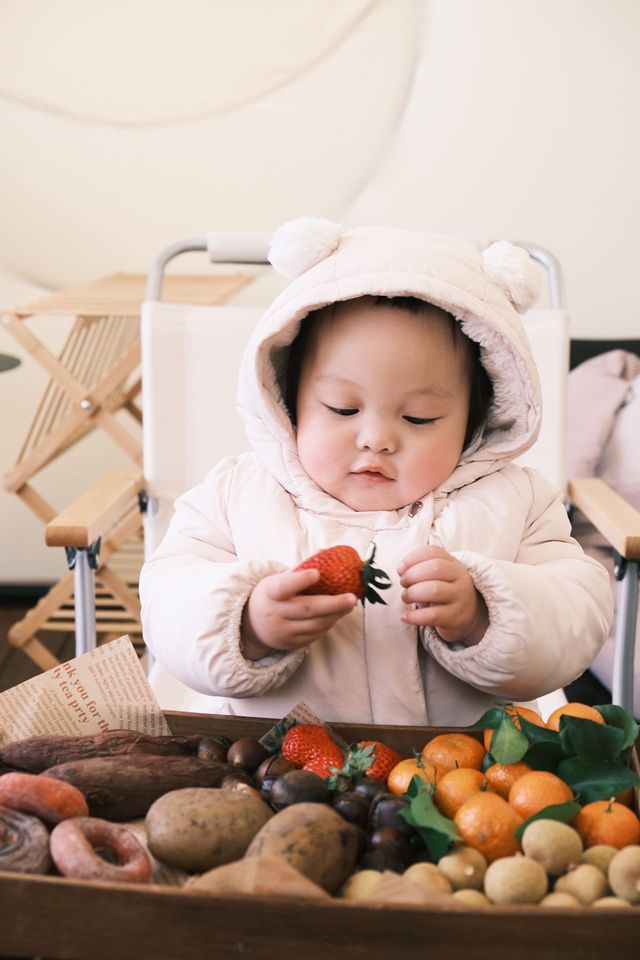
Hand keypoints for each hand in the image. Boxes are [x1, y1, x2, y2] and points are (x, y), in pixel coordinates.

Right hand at [241, 568, 357, 658]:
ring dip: (335, 615)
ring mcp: (282, 631)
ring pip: (315, 625)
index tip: (317, 573)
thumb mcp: (277, 580)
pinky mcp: (290, 644)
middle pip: (307, 609)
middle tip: (352, 598)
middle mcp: (275, 614)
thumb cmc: (272, 595)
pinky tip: (335, 616)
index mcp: (270, 592)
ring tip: (349, 605)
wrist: (251, 624)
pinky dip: (327, 625)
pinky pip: (314, 636)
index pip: (284, 586)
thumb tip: (324, 551)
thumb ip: (300, 569)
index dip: (300, 580)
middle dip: (333, 604)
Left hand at [398, 546, 487, 645]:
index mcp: (453, 563)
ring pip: (434, 590)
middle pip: (435, 568)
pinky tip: (405, 616)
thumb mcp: (437, 576)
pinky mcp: (455, 617)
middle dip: (412, 574)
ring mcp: (460, 597)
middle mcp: (460, 578)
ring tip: (406, 597)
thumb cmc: (444, 591)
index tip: (400, 568)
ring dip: (413, 593)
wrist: (467, 614)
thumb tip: (401, 569)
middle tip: (403, 583)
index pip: (433, 552)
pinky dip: (415, 616)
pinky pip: (433, 615)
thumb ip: (420, 569)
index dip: (412, 558)